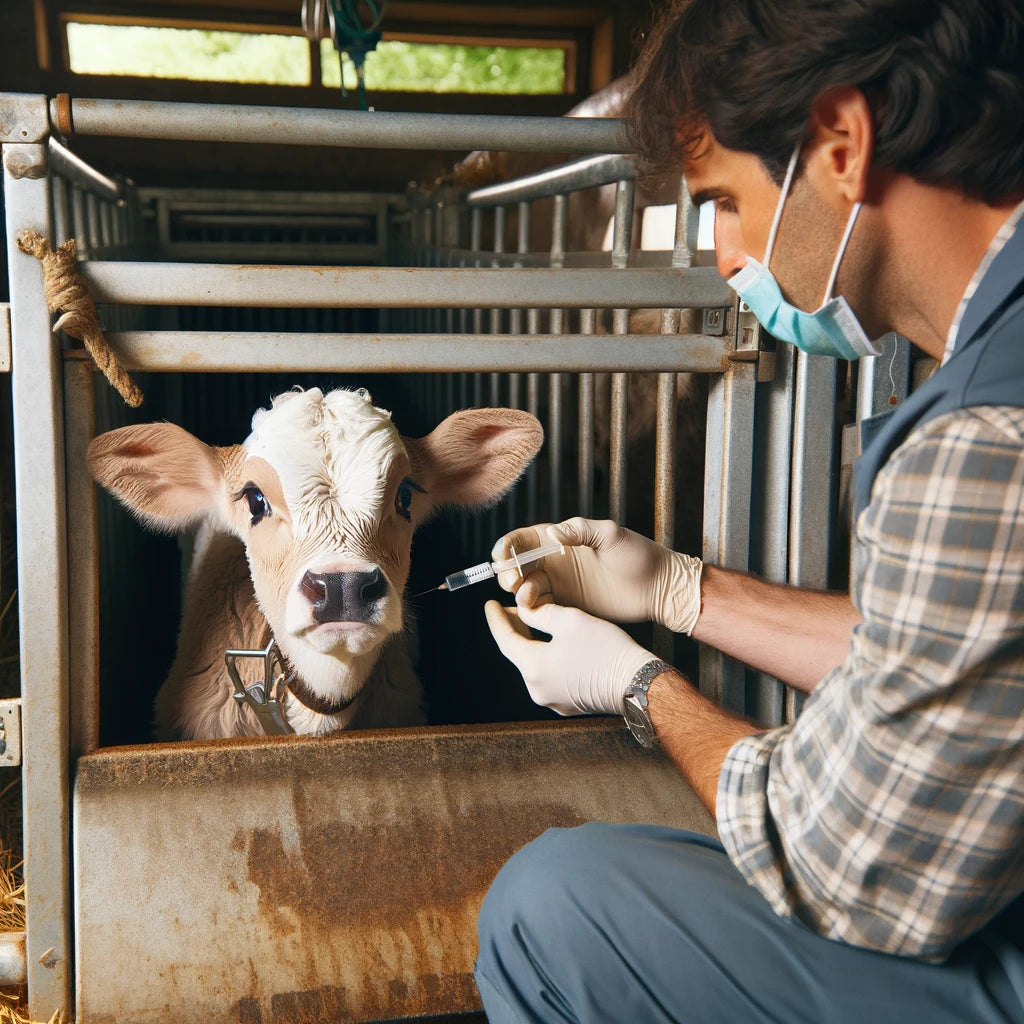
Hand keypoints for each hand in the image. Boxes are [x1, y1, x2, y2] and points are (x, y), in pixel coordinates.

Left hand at [484, 596, 656, 715]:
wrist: (637, 683)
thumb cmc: (606, 650)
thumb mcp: (570, 620)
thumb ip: (540, 613)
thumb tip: (525, 611)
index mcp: (532, 668)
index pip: (504, 640)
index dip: (496, 620)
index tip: (490, 605)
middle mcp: (537, 689)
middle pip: (518, 654)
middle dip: (515, 630)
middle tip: (514, 609)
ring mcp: (552, 700)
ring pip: (534, 666)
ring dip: (532, 645)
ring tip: (535, 624)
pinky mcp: (568, 705)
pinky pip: (549, 677)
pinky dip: (546, 659)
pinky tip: (556, 646)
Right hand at [492, 518, 702, 633]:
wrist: (659, 588)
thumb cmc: (639, 556)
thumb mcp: (611, 535)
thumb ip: (580, 530)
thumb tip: (552, 534)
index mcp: (561, 538)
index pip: (523, 539)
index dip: (507, 547)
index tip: (503, 557)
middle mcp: (554, 560)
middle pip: (517, 564)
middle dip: (507, 571)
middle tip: (513, 581)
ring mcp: (559, 584)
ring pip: (525, 587)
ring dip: (519, 591)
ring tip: (529, 596)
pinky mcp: (566, 605)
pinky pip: (539, 607)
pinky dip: (531, 608)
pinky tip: (534, 609)